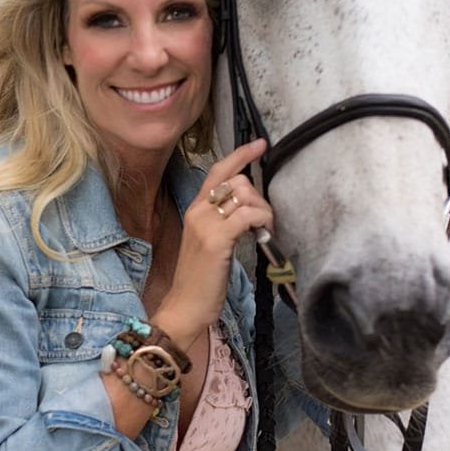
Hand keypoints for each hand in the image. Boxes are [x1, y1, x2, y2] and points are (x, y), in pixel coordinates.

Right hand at [151, 138, 272, 349]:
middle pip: (237, 181)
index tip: (259, 144)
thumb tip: (249, 208)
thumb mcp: (210, 242)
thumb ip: (224, 222)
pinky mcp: (216, 240)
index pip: (217, 171)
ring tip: (264, 231)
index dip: (240, 155)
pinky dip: (263, 220)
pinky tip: (264, 233)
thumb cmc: (201, 279)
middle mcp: (198, 211)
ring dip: (264, 210)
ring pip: (245, 195)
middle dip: (259, 196)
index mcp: (195, 209)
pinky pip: (248, 215)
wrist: (185, 306)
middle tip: (265, 220)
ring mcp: (205, 224)